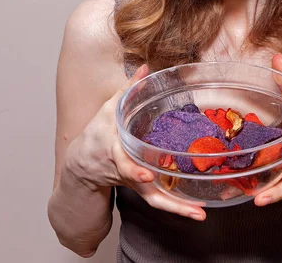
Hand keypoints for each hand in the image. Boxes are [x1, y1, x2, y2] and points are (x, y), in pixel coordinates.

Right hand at [64, 64, 206, 220]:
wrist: (82, 165)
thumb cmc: (97, 134)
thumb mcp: (109, 109)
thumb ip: (129, 89)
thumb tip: (145, 67)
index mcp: (111, 148)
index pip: (121, 160)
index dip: (132, 169)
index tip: (146, 174)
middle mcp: (122, 168)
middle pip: (138, 182)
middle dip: (158, 193)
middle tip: (178, 199)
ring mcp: (132, 182)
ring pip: (153, 198)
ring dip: (176, 208)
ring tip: (199, 213)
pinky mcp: (141, 188)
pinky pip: (160, 201)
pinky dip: (178, 208)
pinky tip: (199, 212)